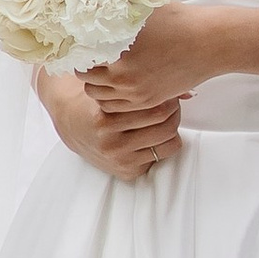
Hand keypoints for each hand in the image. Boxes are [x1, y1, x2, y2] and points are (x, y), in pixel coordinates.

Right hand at [40, 65, 183, 181]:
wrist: (70, 123)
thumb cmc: (93, 99)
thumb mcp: (110, 87)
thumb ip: (142, 85)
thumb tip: (188, 93)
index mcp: (104, 119)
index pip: (155, 108)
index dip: (169, 97)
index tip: (168, 90)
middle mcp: (111, 142)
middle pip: (166, 125)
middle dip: (174, 110)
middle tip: (171, 102)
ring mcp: (119, 159)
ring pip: (168, 142)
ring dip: (172, 126)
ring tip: (165, 116)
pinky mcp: (126, 171)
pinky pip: (161, 157)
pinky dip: (162, 143)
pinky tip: (154, 131)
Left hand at [81, 2, 226, 120]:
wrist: (210, 42)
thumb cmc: (177, 20)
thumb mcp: (140, 11)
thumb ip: (113, 18)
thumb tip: (88, 12)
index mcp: (117, 51)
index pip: (80, 57)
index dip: (77, 50)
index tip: (79, 44)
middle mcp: (122, 75)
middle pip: (86, 79)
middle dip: (85, 68)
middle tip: (90, 57)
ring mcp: (136, 92)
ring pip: (98, 96)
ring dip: (97, 84)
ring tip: (103, 71)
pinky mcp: (148, 101)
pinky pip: (117, 106)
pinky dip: (112, 96)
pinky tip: (117, 82)